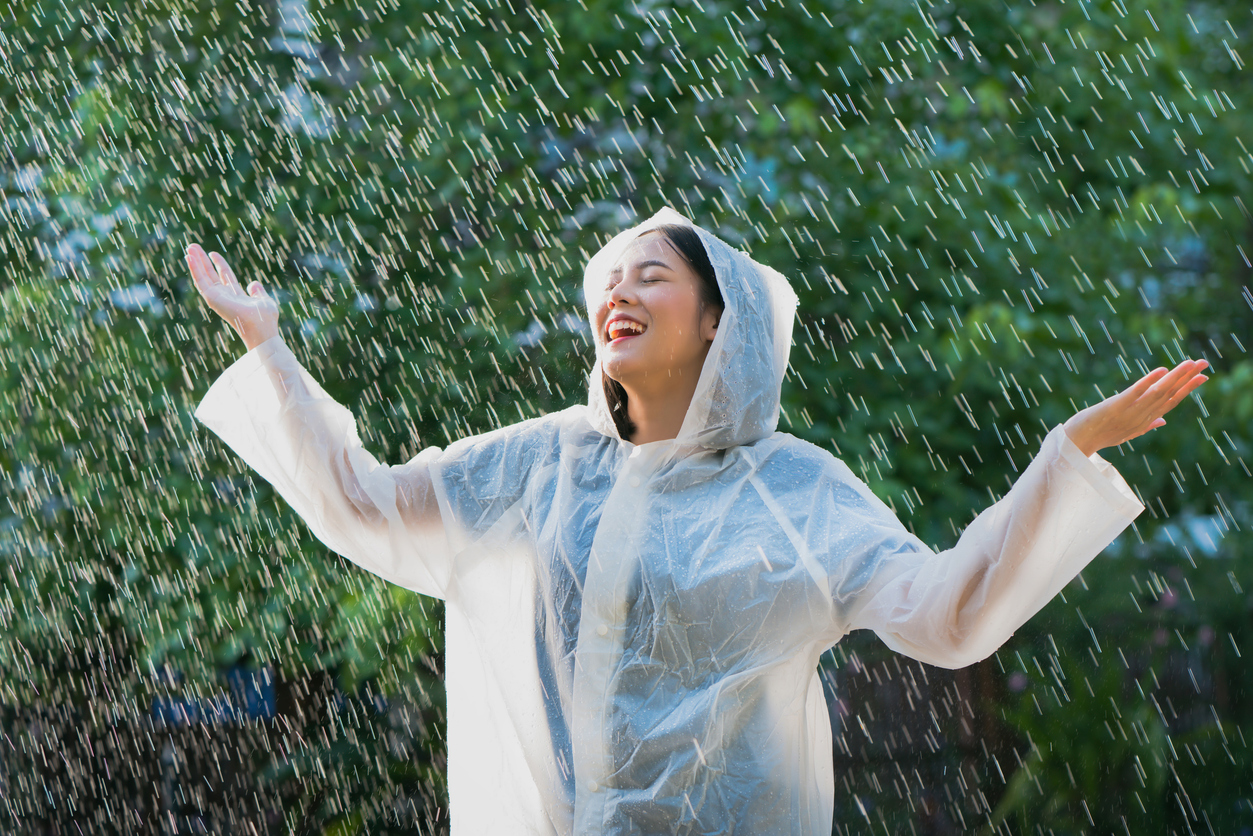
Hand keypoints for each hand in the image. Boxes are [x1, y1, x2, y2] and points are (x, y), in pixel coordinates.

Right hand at [186, 243, 279, 350]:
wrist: (261, 328)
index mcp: (236, 296)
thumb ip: (258, 292)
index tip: (213, 253)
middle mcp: (224, 296)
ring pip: (202, 277)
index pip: (225, 276)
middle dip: (202, 261)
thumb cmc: (265, 319)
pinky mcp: (212, 299)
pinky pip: (200, 282)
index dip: (219, 264)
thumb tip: (254, 283)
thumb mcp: (263, 300)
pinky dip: (194, 270)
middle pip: (210, 275)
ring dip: (195, 263)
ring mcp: (217, 298)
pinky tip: (189, 258)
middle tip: (193, 247)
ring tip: (189, 248)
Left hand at [1063, 359, 1209, 456]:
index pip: (1171, 403)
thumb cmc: (1100, 436)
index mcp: (1145, 421)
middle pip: (1169, 395)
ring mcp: (1129, 412)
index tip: (1203, 377)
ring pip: (1158, 392)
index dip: (1187, 389)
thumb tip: (1163, 420)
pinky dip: (1149, 382)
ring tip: (1189, 363)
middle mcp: (1141, 417)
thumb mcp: (1127, 432)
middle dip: (1188, 379)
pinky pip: (1135, 393)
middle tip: (1204, 363)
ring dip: (1175, 377)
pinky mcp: (1115, 407)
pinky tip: (1161, 370)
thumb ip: (1146, 425)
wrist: (1076, 443)